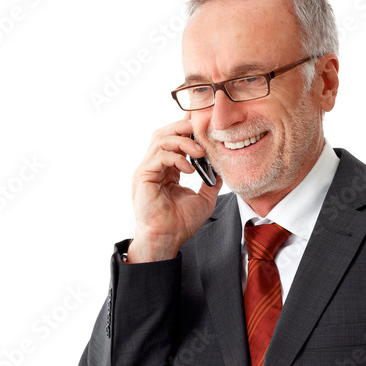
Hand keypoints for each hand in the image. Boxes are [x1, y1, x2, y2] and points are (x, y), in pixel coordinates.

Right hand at [129, 113, 222, 261]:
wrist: (167, 239)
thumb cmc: (181, 224)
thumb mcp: (204, 200)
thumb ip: (211, 182)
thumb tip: (222, 169)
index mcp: (167, 170)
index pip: (174, 140)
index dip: (187, 129)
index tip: (203, 125)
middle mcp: (155, 166)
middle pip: (165, 133)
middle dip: (183, 128)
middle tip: (202, 132)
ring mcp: (147, 170)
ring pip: (161, 139)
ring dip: (183, 141)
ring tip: (200, 152)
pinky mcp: (143, 176)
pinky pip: (159, 156)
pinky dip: (177, 158)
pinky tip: (190, 169)